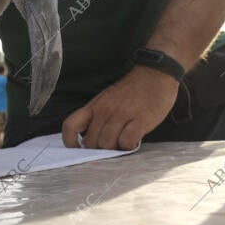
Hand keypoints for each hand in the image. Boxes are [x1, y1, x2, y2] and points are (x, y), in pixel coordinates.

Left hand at [62, 66, 178, 149]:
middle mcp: (104, 111)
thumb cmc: (130, 90)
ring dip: (115, 149)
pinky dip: (129, 146)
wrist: (154, 74)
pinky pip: (127, 141)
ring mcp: (122, 114)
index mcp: (93, 106)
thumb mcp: (105, 100)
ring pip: (107, 143)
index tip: (78, 149)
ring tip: (124, 143)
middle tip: (111, 147)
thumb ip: (97, 118)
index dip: (69, 141)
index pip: (70, 126)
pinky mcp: (140, 119)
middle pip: (91, 141)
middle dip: (99, 150)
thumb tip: (88, 142)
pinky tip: (134, 141)